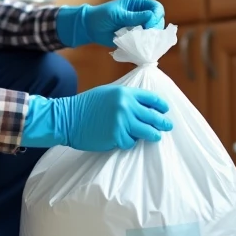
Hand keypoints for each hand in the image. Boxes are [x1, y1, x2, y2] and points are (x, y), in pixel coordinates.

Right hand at [21, 86, 172, 150]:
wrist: (66, 119)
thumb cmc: (85, 106)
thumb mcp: (107, 94)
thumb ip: (124, 98)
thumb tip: (141, 105)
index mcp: (124, 93)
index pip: (150, 98)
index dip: (160, 105)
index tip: (165, 109)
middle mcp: (125, 106)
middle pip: (153, 116)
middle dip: (163, 123)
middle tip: (168, 126)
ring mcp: (122, 123)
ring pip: (146, 132)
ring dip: (152, 135)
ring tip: (155, 137)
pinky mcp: (117, 137)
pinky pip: (131, 142)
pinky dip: (129, 143)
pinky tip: (123, 140)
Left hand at [56, 0, 164, 47]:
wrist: (90, 28)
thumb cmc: (102, 16)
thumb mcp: (118, 15)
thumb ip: (134, 17)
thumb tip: (152, 17)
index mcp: (138, 3)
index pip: (156, 8)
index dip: (156, 16)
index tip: (149, 26)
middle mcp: (142, 13)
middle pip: (158, 20)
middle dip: (155, 28)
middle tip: (146, 36)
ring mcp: (140, 25)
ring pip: (154, 31)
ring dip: (150, 37)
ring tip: (141, 41)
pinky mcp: (136, 35)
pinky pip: (146, 40)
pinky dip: (144, 43)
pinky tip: (139, 45)